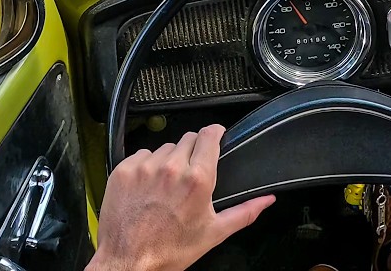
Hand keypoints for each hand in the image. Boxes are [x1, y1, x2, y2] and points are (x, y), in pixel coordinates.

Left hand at [88, 124, 275, 270]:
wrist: (128, 261)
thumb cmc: (168, 250)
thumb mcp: (214, 233)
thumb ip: (244, 212)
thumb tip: (266, 200)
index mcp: (197, 180)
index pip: (209, 135)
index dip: (215, 132)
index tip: (215, 135)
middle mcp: (171, 168)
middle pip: (188, 139)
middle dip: (193, 152)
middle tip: (190, 174)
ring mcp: (145, 167)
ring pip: (164, 148)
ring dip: (169, 160)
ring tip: (167, 186)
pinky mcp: (124, 170)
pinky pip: (141, 155)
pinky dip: (146, 167)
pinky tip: (148, 188)